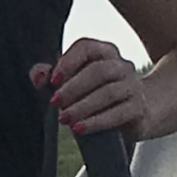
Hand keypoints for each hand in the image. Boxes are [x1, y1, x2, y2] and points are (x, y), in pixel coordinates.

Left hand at [30, 38, 149, 140]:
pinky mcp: (139, 108)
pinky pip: (118, 114)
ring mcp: (133, 86)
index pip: (86, 47)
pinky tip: (79, 129)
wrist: (137, 113)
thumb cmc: (96, 94)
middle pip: (98, 71)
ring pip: (108, 92)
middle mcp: (122, 66)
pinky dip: (96, 122)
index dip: (68, 62)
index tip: (52, 80)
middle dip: (72, 88)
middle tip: (54, 102)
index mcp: (104, 52)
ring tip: (64, 118)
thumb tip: (38, 76)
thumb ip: (50, 76)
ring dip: (82, 106)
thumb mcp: (72, 83)